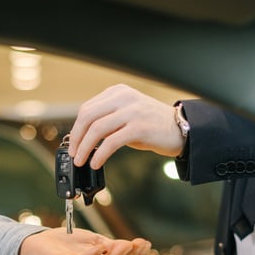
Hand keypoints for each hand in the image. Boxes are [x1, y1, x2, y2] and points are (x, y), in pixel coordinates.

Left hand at [68, 84, 183, 168]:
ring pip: (97, 129)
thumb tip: (83, 138)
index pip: (87, 108)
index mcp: (118, 92)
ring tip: (82, 161)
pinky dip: (100, 154)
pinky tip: (96, 162)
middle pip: (88, 116)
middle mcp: (124, 98)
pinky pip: (111, 142)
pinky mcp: (139, 127)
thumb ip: (107, 120)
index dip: (76, 128)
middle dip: (77, 138)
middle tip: (75, 154)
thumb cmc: (152, 125)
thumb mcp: (127, 115)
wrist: (181, 129)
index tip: (73, 144)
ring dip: (85, 148)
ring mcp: (132, 111)